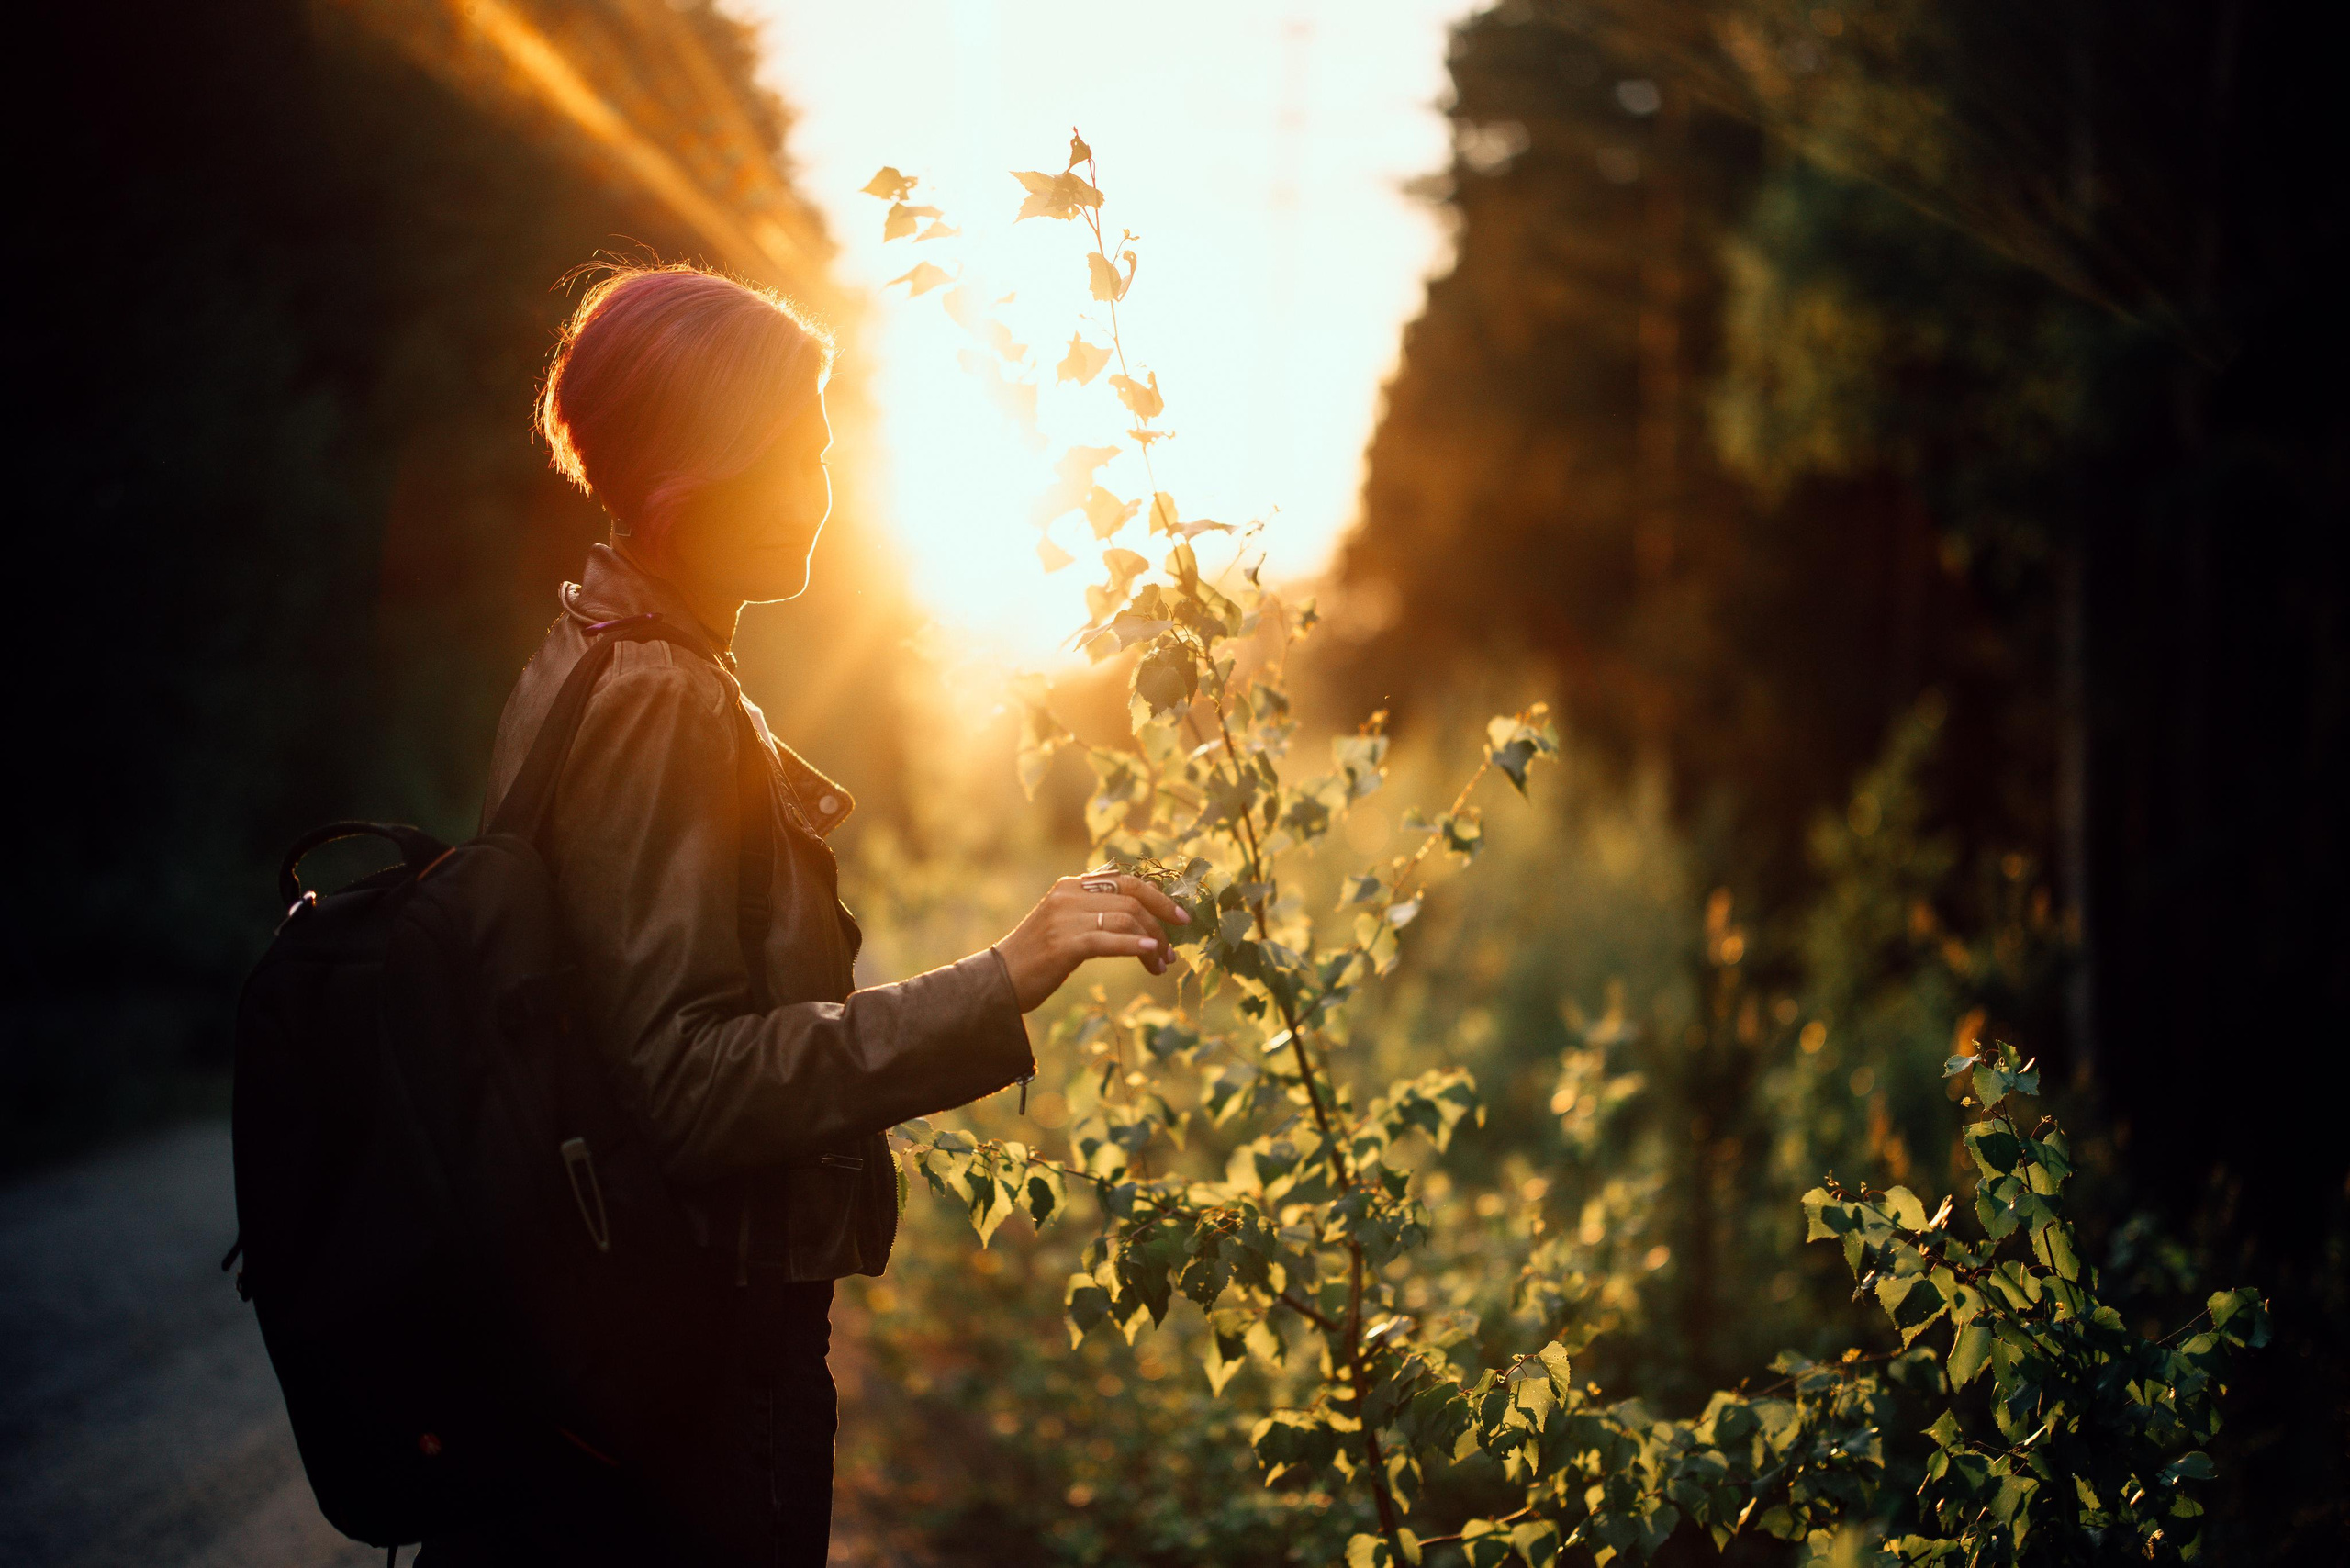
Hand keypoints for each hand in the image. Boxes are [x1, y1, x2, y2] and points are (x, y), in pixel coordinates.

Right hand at [990, 868, 1191, 1011]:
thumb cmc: (1036, 957)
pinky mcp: (1064, 943)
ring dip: (1152, 943)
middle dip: (1161, 921)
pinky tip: (1150, 954)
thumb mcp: (1065, 924)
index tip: (1181, 918)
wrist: (998, 980)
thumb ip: (1094, 912)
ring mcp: (1065, 918)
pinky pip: (1109, 940)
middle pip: (1132, 898)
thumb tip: (1140, 919)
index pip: (1126, 881)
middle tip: (1174, 949)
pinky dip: (1135, 946)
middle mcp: (1069, 895)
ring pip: (1126, 919)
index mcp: (1071, 885)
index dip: (1159, 898)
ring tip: (1161, 965)